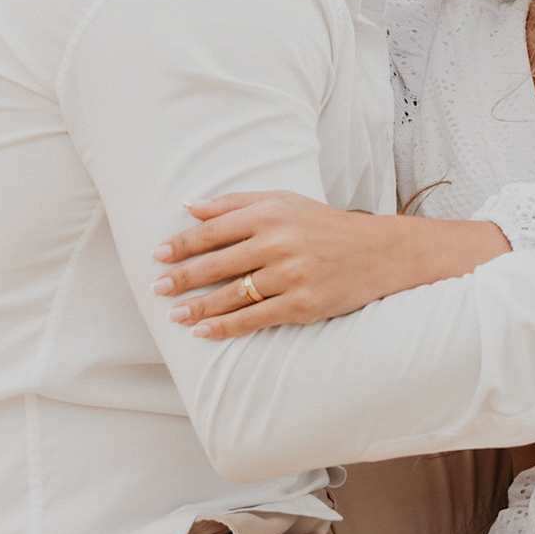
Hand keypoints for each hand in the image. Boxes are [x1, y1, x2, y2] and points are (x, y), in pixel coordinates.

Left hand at [152, 190, 507, 338]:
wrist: (378, 252)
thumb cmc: (324, 226)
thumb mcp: (284, 201)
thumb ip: (236, 202)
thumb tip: (189, 207)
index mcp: (271, 213)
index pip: (214, 230)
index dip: (182, 244)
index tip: (158, 255)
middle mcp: (279, 242)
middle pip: (217, 263)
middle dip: (182, 277)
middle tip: (157, 288)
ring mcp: (291, 275)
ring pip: (231, 295)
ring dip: (197, 307)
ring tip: (174, 315)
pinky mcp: (302, 304)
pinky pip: (254, 318)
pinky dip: (225, 326)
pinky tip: (203, 332)